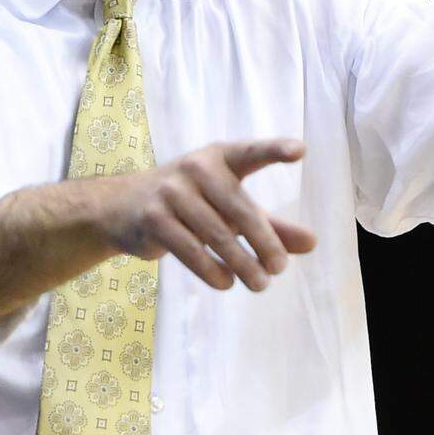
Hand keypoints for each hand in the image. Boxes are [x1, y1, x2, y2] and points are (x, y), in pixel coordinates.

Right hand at [94, 139, 317, 292]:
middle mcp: (196, 168)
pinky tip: (227, 282)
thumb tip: (312, 244)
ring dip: (242, 264)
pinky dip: (212, 271)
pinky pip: (191, 250)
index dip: (275, 150)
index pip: (251, 152)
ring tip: (260, 284)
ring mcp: (171, 192)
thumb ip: (271, 224)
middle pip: (239, 210)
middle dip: (264, 243)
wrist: (122, 207)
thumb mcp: (230, 207)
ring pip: (217, 235)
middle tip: (279, 269)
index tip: (301, 151)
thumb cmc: (191, 203)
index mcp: (220, 157)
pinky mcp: (154, 219)